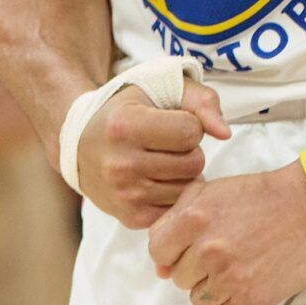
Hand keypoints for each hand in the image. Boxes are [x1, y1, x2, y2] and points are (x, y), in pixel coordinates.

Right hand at [77, 81, 230, 228]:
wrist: (80, 142)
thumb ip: (200, 100)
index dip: (189, 123)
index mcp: (125, 125)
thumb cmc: (128, 109)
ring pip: (188, 188)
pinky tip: (156, 180)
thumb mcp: (159, 87)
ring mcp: (125, 195)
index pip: (191, 130)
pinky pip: (177, 209)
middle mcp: (121, 163)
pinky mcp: (130, 217)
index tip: (170, 120)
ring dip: (183, 173)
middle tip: (166, 143)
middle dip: (188, 150)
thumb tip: (225, 134)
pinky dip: (173, 195)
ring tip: (159, 160)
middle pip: (194, 162)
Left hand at [146, 163, 305, 304]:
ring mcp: (230, 276)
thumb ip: (175, 220)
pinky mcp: (253, 298)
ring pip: (199, 300)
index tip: (188, 249)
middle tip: (221, 253)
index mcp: (193, 219)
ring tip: (235, 269)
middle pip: (179, 278)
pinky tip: (245, 286)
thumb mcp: (210, 191)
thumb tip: (160, 268)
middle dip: (195, 268)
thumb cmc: (258, 195)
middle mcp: (208, 250)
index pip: (158, 253)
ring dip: (213, 289)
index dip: (171, 252)